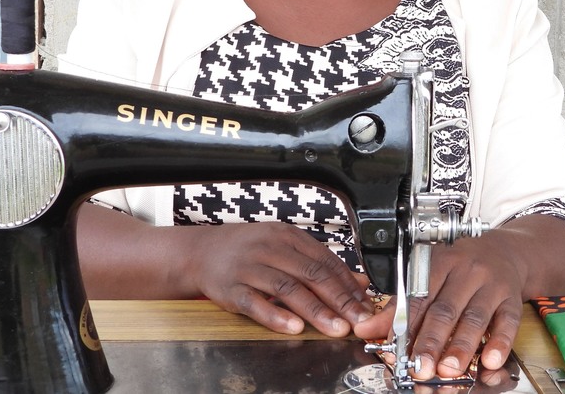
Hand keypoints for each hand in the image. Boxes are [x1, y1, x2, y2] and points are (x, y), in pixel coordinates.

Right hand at [77, 205, 372, 336]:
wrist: (198, 251)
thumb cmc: (246, 251)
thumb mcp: (284, 249)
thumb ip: (319, 264)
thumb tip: (358, 282)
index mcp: (287, 236)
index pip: (325, 261)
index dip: (349, 285)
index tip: (366, 305)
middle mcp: (269, 248)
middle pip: (311, 274)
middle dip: (339, 299)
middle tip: (358, 320)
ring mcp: (248, 267)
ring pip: (287, 288)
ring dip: (314, 310)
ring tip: (335, 327)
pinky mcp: (229, 288)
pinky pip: (254, 302)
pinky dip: (275, 315)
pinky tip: (292, 327)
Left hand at [352, 215, 564, 380]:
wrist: (505, 250)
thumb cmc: (461, 266)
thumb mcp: (428, 275)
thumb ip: (399, 305)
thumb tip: (365, 329)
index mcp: (440, 263)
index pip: (420, 297)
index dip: (407, 326)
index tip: (398, 350)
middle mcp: (466, 271)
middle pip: (446, 309)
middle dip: (432, 341)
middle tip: (422, 367)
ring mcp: (491, 284)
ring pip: (475, 317)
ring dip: (462, 346)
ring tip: (450, 368)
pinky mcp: (512, 298)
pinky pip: (507, 321)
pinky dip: (500, 342)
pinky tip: (491, 360)